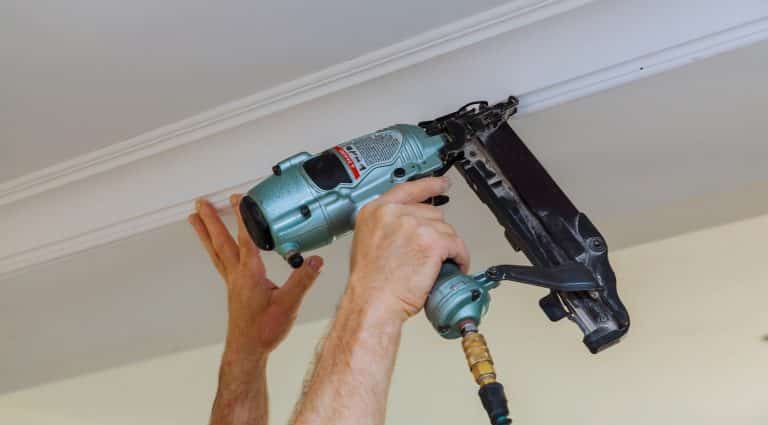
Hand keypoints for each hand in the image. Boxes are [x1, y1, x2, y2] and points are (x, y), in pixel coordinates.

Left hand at [188, 195, 323, 357]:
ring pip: (216, 251)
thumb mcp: (288, 304)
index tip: (239, 198)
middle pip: (221, 242)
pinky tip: (217, 248)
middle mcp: (237, 275)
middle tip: (200, 203)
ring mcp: (233, 282)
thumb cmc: (263, 330)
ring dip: (205, 233)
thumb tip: (315, 261)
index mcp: (250, 274)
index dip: (243, 217)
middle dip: (211, 220)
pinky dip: (216, 249)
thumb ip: (303, 281)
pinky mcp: (234, 290)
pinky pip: (220, 262)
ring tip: (194, 218)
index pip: (246, 238)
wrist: (248, 350)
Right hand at [348, 177, 469, 322]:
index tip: (441, 183)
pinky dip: (459, 257)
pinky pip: (456, 245)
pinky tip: (454, 266)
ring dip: (447, 247)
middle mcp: (395, 213)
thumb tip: (406, 229)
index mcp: (376, 211)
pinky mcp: (433, 241)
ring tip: (438, 265)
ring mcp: (415, 225)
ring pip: (445, 229)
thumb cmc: (369, 282)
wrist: (373, 302)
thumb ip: (386, 227)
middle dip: (435, 233)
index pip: (408, 190)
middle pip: (431, 213)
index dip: (429, 185)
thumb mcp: (368, 242)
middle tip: (430, 252)